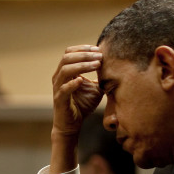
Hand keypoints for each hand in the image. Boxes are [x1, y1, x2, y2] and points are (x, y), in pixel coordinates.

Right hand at [50, 45, 103, 172]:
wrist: (72, 124)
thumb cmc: (82, 105)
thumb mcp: (95, 88)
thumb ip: (100, 77)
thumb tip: (115, 66)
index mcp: (65, 71)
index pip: (69, 52)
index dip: (83, 48)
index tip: (98, 49)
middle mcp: (59, 77)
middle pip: (67, 58)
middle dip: (84, 55)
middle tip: (99, 55)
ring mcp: (57, 88)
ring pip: (65, 70)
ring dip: (82, 65)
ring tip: (96, 64)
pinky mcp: (59, 100)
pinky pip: (63, 89)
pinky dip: (72, 83)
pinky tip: (82, 80)